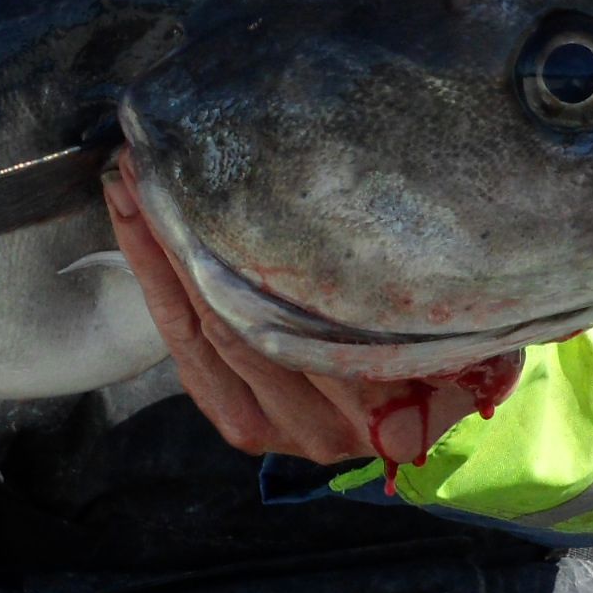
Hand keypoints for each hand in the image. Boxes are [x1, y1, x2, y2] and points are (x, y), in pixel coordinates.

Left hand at [101, 153, 487, 470]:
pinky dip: (158, 290)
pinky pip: (189, 356)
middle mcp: (334, 428)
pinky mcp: (249, 430)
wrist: (449, 401)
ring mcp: (285, 433)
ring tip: (132, 183)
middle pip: (235, 321)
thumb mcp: (459, 317)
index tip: (200, 165)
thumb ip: (413, 291)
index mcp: (393, 405)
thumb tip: (379, 189)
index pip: (298, 315)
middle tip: (149, 159)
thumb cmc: (451, 331)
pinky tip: (139, 232)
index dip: (238, 239)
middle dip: (181, 236)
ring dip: (156, 257)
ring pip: (201, 335)